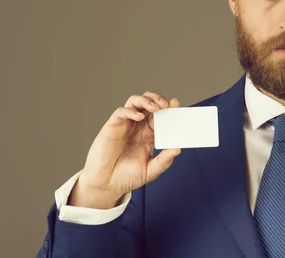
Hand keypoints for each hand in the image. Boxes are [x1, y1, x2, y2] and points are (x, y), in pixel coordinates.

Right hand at [69, 92, 181, 208]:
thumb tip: (177, 148)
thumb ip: (164, 160)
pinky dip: (131, 111)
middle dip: (158, 99)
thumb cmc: (127, 177)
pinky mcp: (112, 126)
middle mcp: (137, 127)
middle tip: (167, 105)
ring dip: (146, 100)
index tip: (176, 104)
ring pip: (135, 101)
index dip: (168, 108)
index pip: (160, 116)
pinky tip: (139, 117)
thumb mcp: (151, 171)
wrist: (107, 185)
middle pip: (148, 103)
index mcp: (148, 135)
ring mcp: (125, 125)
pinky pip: (121, 112)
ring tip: (155, 107)